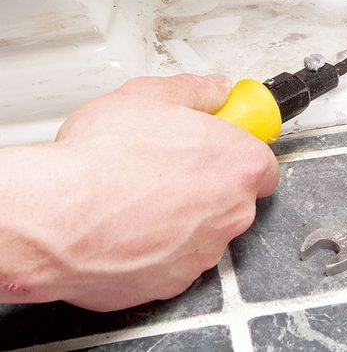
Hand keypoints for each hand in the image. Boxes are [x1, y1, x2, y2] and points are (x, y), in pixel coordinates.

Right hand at [5, 74, 278, 310]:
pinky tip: (129, 225)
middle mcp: (231, 213)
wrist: (56, 215)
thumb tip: (215, 89)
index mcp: (238, 165)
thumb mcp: (152, 95)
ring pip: (205, 230)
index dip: (238, 152)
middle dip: (210, 183)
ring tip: (142, 194)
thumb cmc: (102, 159)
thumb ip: (197, 90)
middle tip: (173, 167)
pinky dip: (159, 246)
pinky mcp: (171, 283)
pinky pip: (174, 259)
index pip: (263, 163)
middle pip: (236, 197)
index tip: (221, 147)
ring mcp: (203, 253)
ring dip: (184, 215)